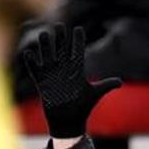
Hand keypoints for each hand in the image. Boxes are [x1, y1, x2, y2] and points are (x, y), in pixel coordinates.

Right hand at [21, 23, 122, 138]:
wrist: (68, 123)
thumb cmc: (83, 109)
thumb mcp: (94, 94)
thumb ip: (105, 85)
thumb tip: (120, 82)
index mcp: (76, 71)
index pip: (77, 52)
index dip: (77, 41)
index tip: (78, 29)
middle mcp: (63, 70)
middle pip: (61, 50)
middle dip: (60, 38)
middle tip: (59, 25)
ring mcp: (51, 75)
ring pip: (47, 56)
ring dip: (45, 46)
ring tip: (44, 34)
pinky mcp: (41, 83)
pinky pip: (35, 70)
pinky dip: (31, 63)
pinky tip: (28, 53)